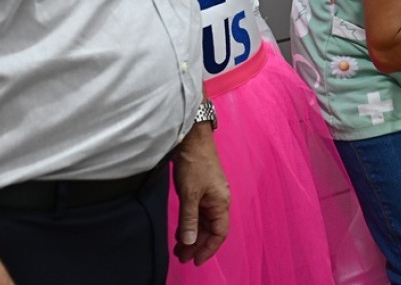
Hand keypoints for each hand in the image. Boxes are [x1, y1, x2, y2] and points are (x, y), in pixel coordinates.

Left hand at [171, 122, 230, 264]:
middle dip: (197, 245)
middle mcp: (219, 201)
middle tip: (181, 257)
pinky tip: (180, 231)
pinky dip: (190, 224)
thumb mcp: (189, 194)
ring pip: (204, 223)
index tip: (195, 261)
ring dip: (192, 236)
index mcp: (221, 202)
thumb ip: (189, 220)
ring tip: (178, 248)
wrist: (192, 138)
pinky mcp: (201, 190)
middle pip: (211, 230)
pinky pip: (198, 213)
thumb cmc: (195, 163)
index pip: (219, 233)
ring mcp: (210, 195)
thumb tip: (190, 242)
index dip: (208, 249)